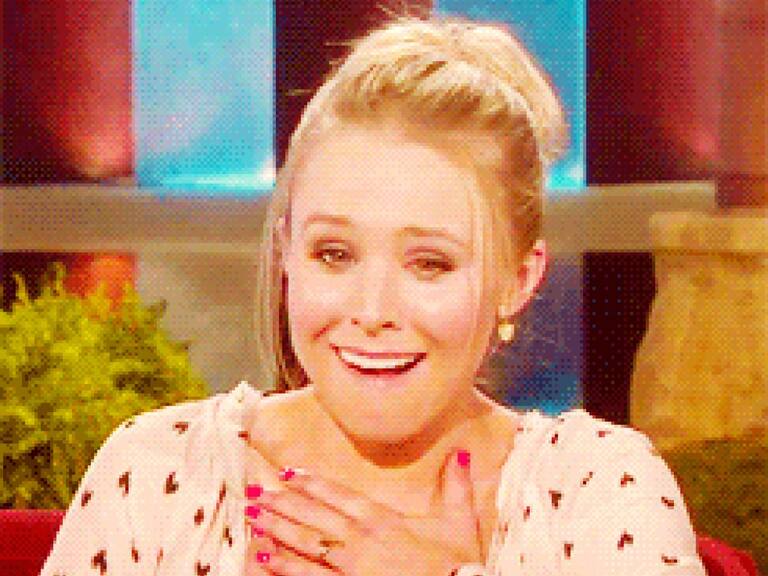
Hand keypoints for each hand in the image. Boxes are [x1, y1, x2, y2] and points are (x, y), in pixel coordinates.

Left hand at [245, 448, 482, 575]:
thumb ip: (456, 486)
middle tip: (255, 492)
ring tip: (252, 519)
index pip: (341, 496)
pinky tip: (264, 558)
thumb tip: (461, 452)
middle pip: (315, 517)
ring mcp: (352, 569)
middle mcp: (363, 541)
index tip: (288, 472)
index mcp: (385, 521)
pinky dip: (285, 567)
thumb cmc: (456, 568)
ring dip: (276, 530)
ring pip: (306, 545)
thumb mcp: (459, 524)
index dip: (313, 483)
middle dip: (282, 504)